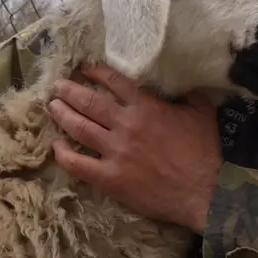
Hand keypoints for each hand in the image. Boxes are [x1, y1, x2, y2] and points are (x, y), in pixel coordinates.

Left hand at [47, 63, 221, 233]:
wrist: (206, 190)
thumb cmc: (205, 151)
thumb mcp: (201, 111)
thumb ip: (187, 93)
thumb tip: (180, 83)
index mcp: (146, 106)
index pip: (113, 81)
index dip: (95, 72)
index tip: (83, 68)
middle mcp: (125, 124)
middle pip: (88, 102)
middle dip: (69, 90)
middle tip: (57, 85)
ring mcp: (115, 152)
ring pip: (79, 128)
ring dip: (62, 115)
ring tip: (52, 106)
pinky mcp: (111, 178)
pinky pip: (79, 164)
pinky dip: (64, 154)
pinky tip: (56, 147)